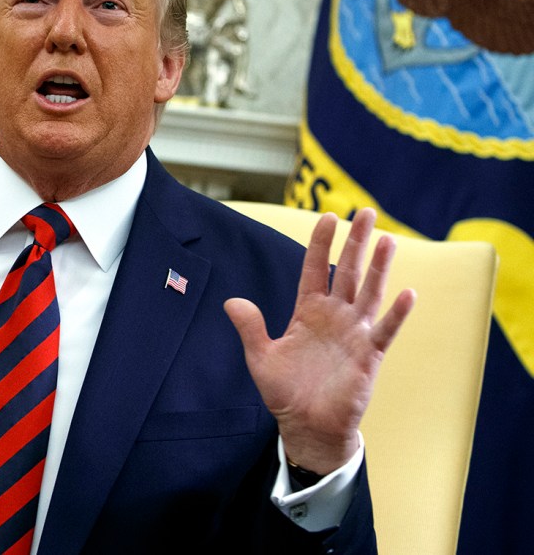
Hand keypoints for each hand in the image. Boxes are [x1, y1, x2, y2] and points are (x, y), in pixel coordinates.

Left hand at [224, 208, 414, 473]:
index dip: (320, 244)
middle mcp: (334, 317)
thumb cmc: (285, 391)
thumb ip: (249, 327)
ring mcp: (354, 334)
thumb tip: (231, 301)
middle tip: (366, 211)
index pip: (314, 269)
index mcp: (308, 312)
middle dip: (356, 243)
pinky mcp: (369, 356)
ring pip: (369, 293)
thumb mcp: (260, 357)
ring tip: (387, 239)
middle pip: (347, 272)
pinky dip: (395, 314)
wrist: (306, 426)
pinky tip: (407, 293)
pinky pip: (384, 331)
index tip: (327, 216)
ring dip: (378, 267)